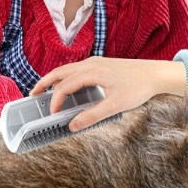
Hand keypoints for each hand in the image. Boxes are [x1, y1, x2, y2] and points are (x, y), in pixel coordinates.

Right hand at [30, 57, 186, 130]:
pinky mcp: (101, 63)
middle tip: (32, 96)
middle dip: (45, 83)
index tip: (52, 115)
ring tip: (45, 91)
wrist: (155, 73)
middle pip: (60, 72)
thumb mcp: (115, 105)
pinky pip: (77, 68)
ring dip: (55, 79)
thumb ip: (92, 116)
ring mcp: (96, 62)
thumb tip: (72, 126)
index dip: (55, 101)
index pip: (65, 86)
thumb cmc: (138, 88)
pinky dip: (66, 77)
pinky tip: (68, 87)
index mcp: (92, 72)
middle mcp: (91, 63)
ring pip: (68, 69)